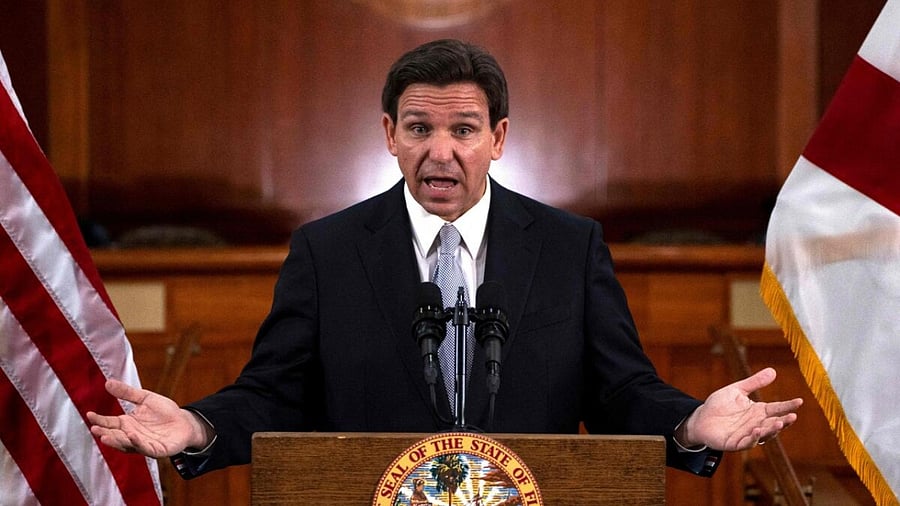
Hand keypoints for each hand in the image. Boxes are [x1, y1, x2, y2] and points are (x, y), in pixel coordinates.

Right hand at [87, 379, 212, 457]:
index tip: (89, 414)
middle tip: (94, 429)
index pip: (109, 423)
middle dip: (104, 433)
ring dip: (116, 441)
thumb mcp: (145, 398)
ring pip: (127, 445)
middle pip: (115, 435)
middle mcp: (132, 435)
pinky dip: (138, 443)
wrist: (185, 422)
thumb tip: (107, 382)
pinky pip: (146, 448)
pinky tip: (132, 436)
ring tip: (105, 437)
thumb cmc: (164, 411)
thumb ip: (127, 393)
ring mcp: (143, 444)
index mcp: (127, 424)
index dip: (99, 420)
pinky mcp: (157, 450)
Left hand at [678, 367, 802, 450]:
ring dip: (772, 430)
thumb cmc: (719, 405)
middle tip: (792, 416)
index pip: (777, 409)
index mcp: (758, 411)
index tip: (799, 401)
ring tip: (779, 423)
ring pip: (764, 435)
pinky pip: (747, 443)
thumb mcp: (737, 390)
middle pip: (773, 424)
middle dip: (784, 421)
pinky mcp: (735, 444)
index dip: (788, 405)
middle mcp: (756, 424)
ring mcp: (747, 435)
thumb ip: (754, 382)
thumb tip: (773, 371)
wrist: (700, 418)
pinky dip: (753, 438)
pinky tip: (757, 430)